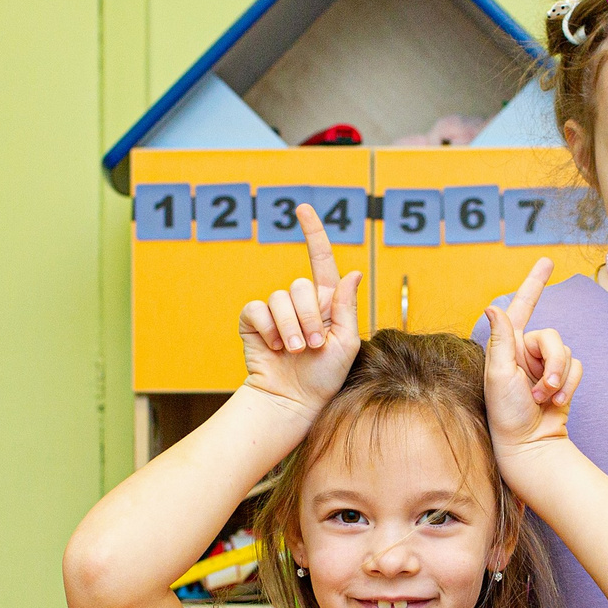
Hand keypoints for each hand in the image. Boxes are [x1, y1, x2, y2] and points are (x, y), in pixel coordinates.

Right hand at [238, 204, 360, 417]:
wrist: (292, 400)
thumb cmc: (324, 377)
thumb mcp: (345, 343)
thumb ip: (347, 307)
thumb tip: (353, 272)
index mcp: (327, 302)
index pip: (321, 260)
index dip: (313, 232)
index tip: (303, 208)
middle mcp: (300, 302)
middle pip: (301, 286)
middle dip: (308, 317)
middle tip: (312, 345)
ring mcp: (275, 311)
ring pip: (279, 298)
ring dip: (290, 328)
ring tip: (295, 352)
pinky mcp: (254, 321)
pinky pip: (257, 309)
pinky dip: (268, 329)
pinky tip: (275, 347)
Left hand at [482, 258, 579, 456]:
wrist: (529, 444)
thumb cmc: (506, 413)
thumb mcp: (498, 374)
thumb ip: (501, 339)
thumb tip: (493, 306)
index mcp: (507, 345)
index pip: (522, 306)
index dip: (534, 283)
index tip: (547, 262)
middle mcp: (525, 351)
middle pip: (552, 336)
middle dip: (553, 362)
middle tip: (544, 389)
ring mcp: (545, 366)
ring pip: (567, 352)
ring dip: (560, 378)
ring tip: (544, 399)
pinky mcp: (562, 379)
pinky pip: (577, 367)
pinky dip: (570, 385)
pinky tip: (557, 402)